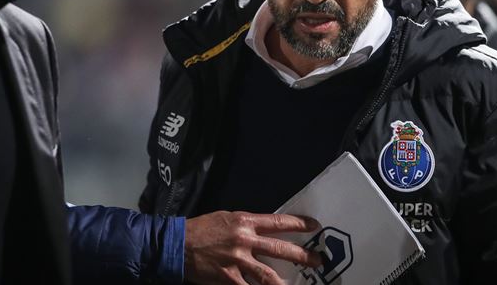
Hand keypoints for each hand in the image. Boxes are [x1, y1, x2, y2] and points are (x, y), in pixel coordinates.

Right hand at [184, 210, 320, 284]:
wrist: (178, 242)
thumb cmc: (202, 228)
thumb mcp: (226, 218)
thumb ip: (246, 225)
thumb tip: (264, 231)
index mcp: (245, 221)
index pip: (278, 222)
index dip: (299, 224)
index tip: (314, 227)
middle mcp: (245, 239)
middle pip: (280, 249)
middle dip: (302, 256)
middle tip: (318, 260)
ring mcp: (237, 260)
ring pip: (268, 275)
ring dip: (285, 284)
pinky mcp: (228, 277)